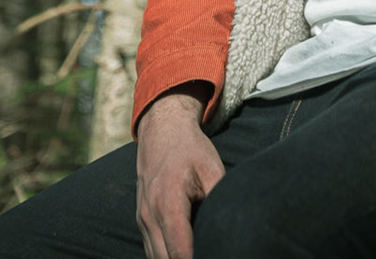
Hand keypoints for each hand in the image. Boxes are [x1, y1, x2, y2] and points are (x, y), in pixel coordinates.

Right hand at [135, 85, 223, 258]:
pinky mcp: (142, 220)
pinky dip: (166, 257)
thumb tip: (233, 227)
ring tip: (199, 255)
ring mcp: (143, 220)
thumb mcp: (212, 170)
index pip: (180, 252)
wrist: (162, 130)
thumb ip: (219, 199)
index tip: (215, 256)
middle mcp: (150, 216)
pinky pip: (151, 250)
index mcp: (169, 204)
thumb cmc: (190, 150)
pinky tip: (185, 254)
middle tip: (211, 254)